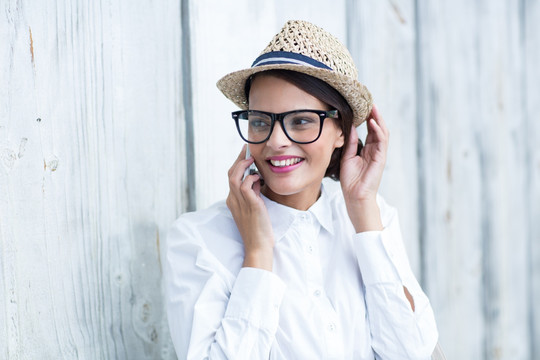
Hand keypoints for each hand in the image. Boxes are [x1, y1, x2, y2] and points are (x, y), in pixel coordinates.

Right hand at [226, 145, 274, 270]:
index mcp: (232, 201)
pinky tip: (258, 178)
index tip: (246, 154)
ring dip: (242, 165)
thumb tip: (257, 179)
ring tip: (251, 158)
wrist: (259, 246)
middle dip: (238, 159)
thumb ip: (253, 193)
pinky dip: (250, 178)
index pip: (231, 177)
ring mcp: (239, 203)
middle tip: (247, 149)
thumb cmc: (258, 229)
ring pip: (234, 177)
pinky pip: (245, 185)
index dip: (238, 164)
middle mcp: (233, 200)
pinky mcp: (249, 205)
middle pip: (230, 173)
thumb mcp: (254, 207)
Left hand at [340, 105, 388, 231]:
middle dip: (374, 115)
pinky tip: (373, 123)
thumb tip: (349, 125)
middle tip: (370, 102)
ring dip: (378, 120)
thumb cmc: (350, 180)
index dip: (367, 118)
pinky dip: (378, 131)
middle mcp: (374, 150)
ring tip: (373, 108)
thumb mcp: (347, 156)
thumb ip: (350, 142)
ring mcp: (379, 154)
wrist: (354, 196)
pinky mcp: (381, 159)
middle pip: (377, 129)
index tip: (362, 107)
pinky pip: (382, 142)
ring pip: (382, 132)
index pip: (369, 130)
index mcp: (367, 150)